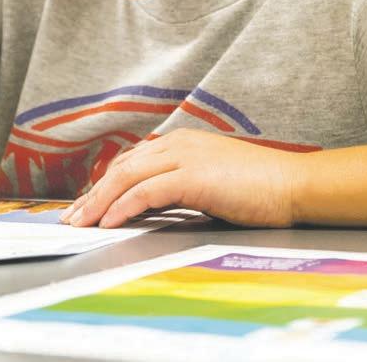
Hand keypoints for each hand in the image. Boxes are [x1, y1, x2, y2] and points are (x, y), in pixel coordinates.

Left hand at [60, 129, 298, 228]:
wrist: (294, 185)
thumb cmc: (260, 189)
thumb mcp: (212, 183)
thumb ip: (181, 188)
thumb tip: (151, 208)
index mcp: (182, 143)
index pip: (132, 161)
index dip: (106, 184)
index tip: (88, 204)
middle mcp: (177, 143)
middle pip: (122, 167)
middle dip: (93, 193)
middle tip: (72, 217)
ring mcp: (184, 157)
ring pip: (127, 177)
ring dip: (99, 202)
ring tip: (80, 223)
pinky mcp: (192, 176)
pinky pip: (145, 192)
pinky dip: (123, 207)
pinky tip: (108, 223)